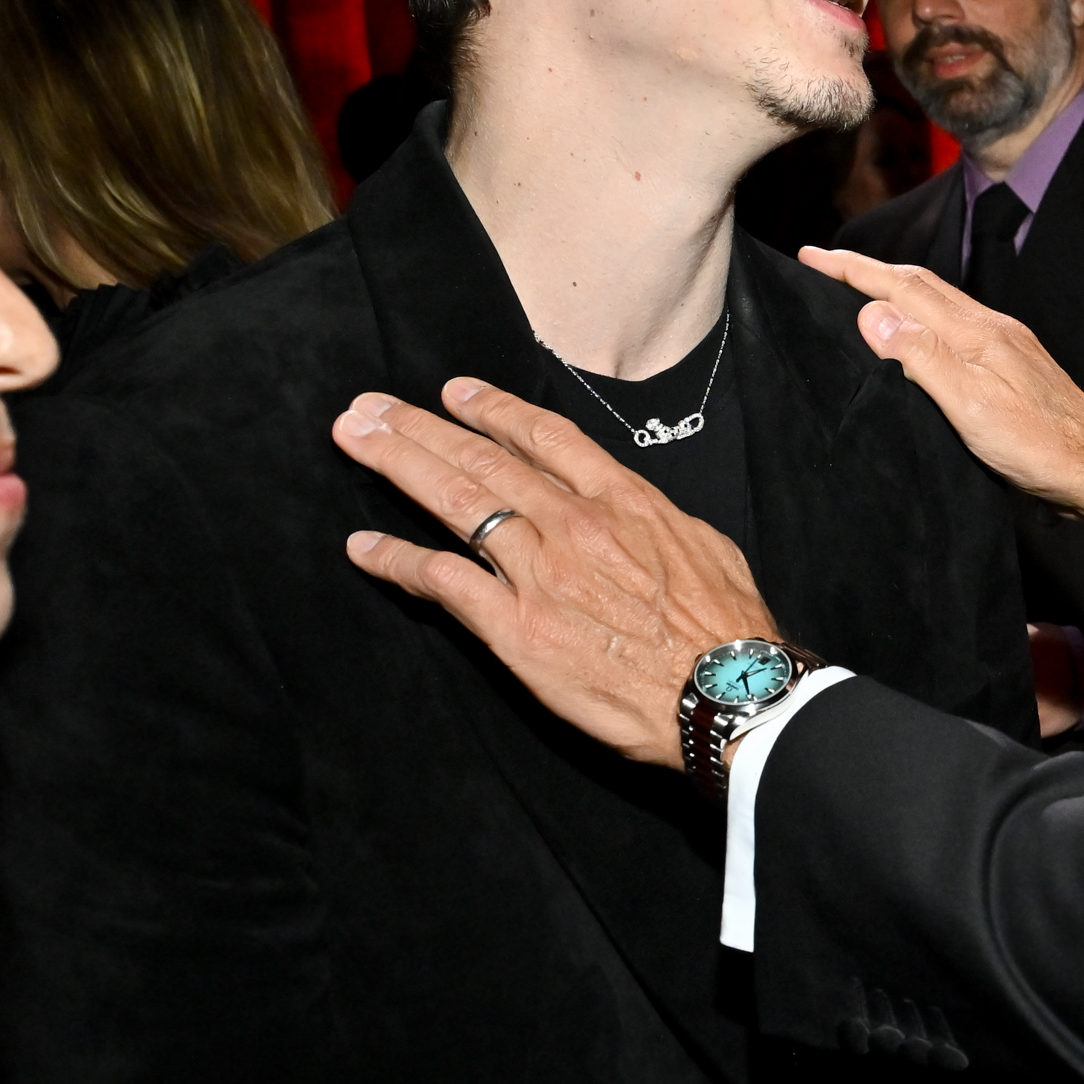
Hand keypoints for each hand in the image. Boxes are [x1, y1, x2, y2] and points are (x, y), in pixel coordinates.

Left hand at [330, 378, 775, 769]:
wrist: (725, 690)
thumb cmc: (728, 629)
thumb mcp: (705, 545)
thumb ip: (654, 519)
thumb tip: (635, 508)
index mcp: (623, 499)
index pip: (544, 437)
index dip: (492, 409)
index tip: (455, 393)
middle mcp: (573, 524)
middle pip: (483, 459)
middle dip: (419, 427)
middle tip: (369, 406)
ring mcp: (540, 572)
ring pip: (455, 502)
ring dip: (397, 465)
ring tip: (355, 440)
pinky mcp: (516, 628)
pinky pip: (443, 582)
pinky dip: (398, 560)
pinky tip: (363, 547)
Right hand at [799, 248, 1083, 527]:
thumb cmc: (1039, 445)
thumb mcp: (972, 406)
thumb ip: (922, 358)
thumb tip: (872, 313)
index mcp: (976, 332)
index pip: (903, 287)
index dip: (854, 271)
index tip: (811, 256)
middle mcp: (991, 327)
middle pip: (921, 284)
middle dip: (871, 270)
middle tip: (827, 265)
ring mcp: (1005, 344)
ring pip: (940, 302)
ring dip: (898, 289)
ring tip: (863, 289)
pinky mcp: (1013, 365)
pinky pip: (956, 323)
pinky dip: (923, 315)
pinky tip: (919, 334)